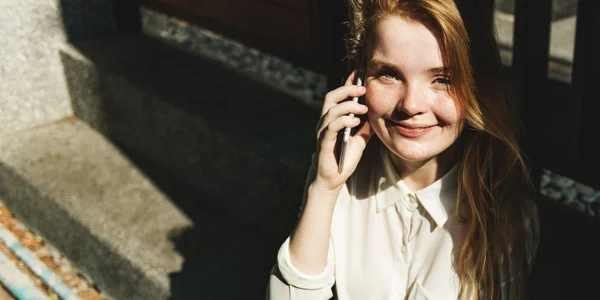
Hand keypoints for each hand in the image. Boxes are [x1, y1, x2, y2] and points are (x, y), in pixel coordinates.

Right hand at [313, 69, 374, 190]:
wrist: (333, 178)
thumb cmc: (345, 157)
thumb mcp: (360, 138)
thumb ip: (366, 125)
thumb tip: (379, 111)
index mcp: (333, 118)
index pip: (339, 95)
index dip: (348, 83)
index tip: (359, 72)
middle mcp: (325, 121)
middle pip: (331, 97)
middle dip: (347, 89)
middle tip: (363, 89)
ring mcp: (322, 131)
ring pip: (331, 110)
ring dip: (348, 105)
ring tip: (364, 108)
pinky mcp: (323, 142)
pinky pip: (331, 126)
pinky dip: (343, 121)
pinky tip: (355, 122)